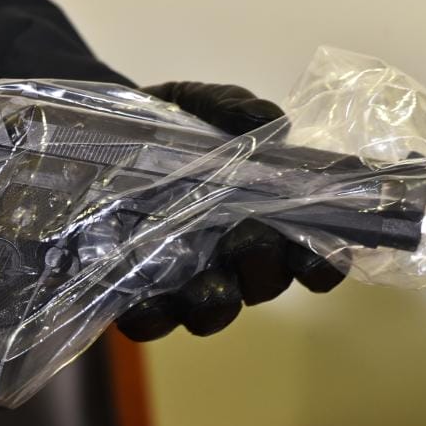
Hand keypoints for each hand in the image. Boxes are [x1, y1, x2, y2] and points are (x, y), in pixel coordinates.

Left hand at [116, 82, 345, 340]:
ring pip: (214, 309)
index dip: (323, 260)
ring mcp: (185, 279)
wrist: (100, 134)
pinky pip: (149, 320)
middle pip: (265, 282)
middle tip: (251, 240)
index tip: (325, 251)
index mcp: (261, 217)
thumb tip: (272, 122)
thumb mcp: (201, 105)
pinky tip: (147, 299)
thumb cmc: (168, 124)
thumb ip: (234, 109)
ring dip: (216, 302)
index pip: (305, 251)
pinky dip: (153, 316)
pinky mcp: (136, 293)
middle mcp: (231, 257)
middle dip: (265, 268)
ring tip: (205, 284)